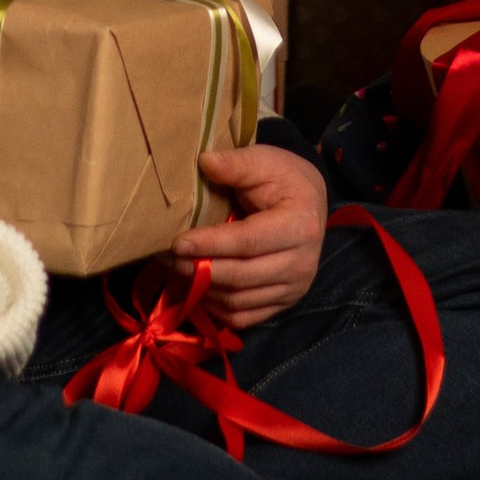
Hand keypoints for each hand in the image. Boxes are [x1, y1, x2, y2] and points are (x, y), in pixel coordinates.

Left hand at [145, 140, 327, 330]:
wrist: (310, 202)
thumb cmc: (283, 178)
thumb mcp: (264, 161)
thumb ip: (236, 164)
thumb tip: (205, 162)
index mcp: (299, 226)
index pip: (248, 242)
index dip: (211, 245)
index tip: (178, 242)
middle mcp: (301, 264)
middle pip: (241, 276)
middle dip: (200, 269)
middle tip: (168, 257)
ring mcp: (294, 288)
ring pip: (239, 301)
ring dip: (203, 289)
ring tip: (176, 269)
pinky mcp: (284, 302)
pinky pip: (243, 317)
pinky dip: (216, 307)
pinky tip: (197, 288)